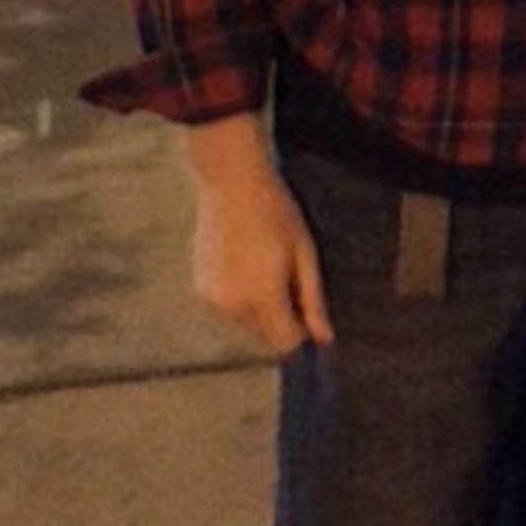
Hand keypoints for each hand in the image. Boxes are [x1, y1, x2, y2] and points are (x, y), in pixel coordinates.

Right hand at [181, 120, 332, 355]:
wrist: (231, 182)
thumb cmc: (275, 212)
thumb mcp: (304, 252)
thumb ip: (313, 299)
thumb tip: (325, 339)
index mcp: (263, 296)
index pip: (286, 343)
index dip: (302, 330)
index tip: (307, 306)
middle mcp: (233, 306)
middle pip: (266, 337)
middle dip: (280, 318)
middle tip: (286, 274)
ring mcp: (213, 300)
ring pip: (246, 324)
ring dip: (259, 308)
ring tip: (263, 263)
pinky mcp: (200, 290)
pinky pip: (228, 310)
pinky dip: (239, 297)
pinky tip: (244, 262)